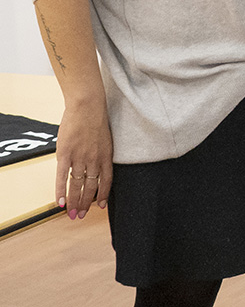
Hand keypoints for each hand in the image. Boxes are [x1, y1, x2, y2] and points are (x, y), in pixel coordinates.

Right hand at [54, 96, 112, 219]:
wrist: (87, 105)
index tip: (100, 206)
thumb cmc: (96, 118)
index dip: (103, 195)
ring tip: (72, 214)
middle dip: (86, 203)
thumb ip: (100, 152)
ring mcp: (80, 157)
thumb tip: (95, 163)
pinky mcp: (65, 154)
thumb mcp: (105, 138)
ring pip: (77, 185)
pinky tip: (60, 203)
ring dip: (74, 201)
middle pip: (91, 186)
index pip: (107, 180)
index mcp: (106, 155)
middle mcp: (94, 159)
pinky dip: (61, 191)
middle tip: (82, 216)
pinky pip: (62, 177)